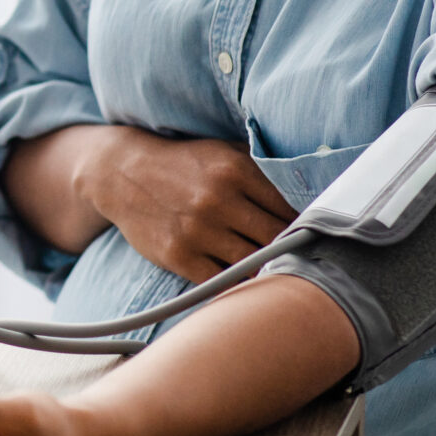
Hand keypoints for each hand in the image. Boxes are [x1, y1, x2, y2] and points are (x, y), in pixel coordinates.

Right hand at [73, 128, 294, 279]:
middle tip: (304, 260)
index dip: (306, 225)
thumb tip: (311, 187)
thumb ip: (262, 166)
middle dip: (292, 251)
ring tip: (279, 273)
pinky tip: (246, 280)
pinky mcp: (178, 256)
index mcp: (236, 170)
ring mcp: (197, 231)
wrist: (121, 174)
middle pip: (276, 239)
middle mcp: (218, 200)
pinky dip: (238, 284)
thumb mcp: (223, 151)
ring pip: (252, 264)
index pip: (289, 207)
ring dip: (268, 271)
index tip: (314, 235)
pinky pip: (221, 281)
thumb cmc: (182, 164)